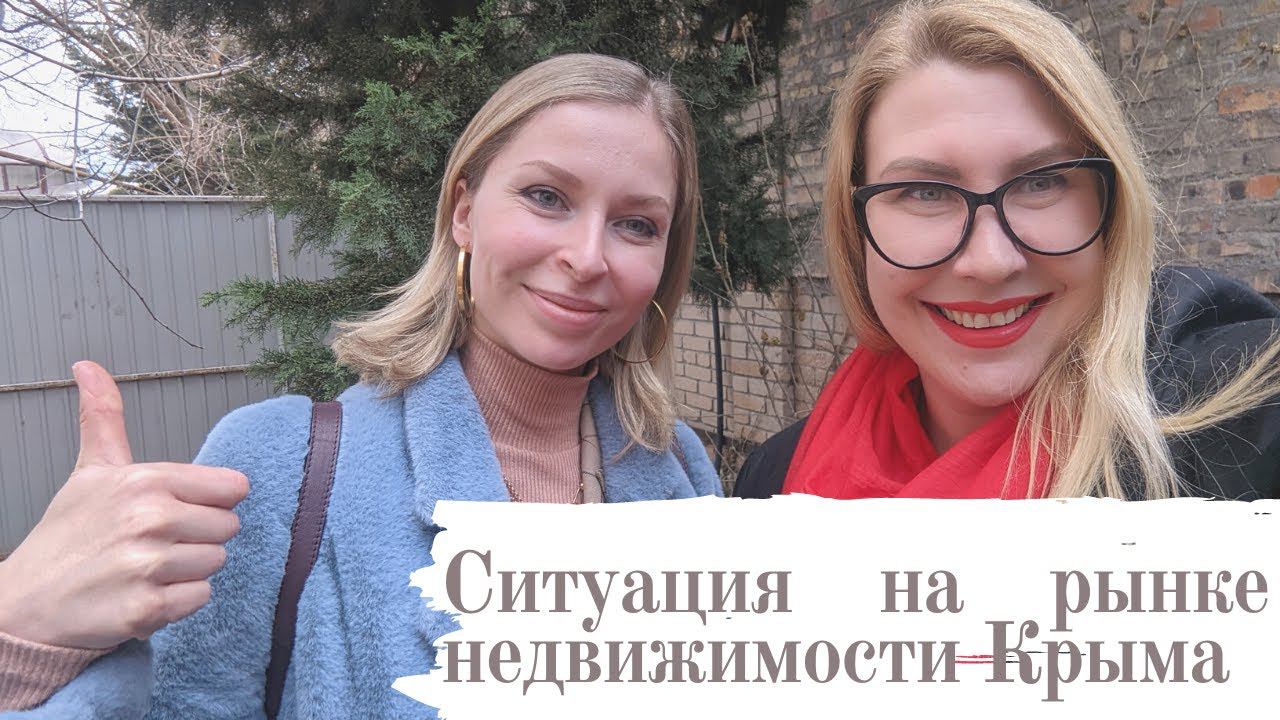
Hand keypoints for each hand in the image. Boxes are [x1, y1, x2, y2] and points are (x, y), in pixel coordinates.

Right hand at [0, 361, 248, 648]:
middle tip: (151, 544)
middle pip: (228, 528)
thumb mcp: (90, 470)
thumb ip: (103, 418)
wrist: (25, 602)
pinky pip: (200, 598)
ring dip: (186, 571)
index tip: (177, 509)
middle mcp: (151, 519)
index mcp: (146, 481)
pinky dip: (177, 603)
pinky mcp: (147, 609)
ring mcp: (148, 565)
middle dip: (197, 538)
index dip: (209, 501)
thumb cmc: (65, 536)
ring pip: (215, 563)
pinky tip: (143, 594)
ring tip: (144, 569)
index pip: (232, 488)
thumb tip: (88, 366)